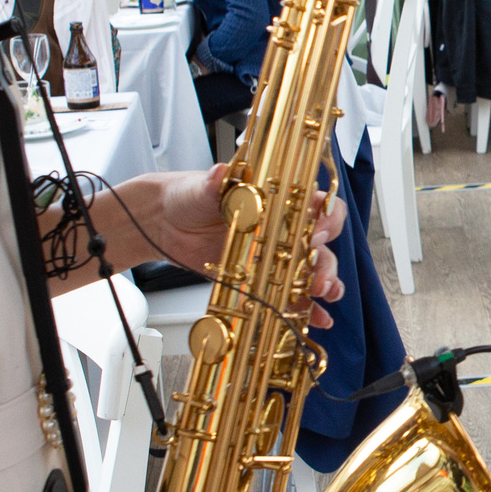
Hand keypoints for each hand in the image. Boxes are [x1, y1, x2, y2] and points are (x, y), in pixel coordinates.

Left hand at [140, 169, 343, 324]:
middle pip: (320, 244)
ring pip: (311, 271)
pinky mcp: (261, 279)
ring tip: (324, 293)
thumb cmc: (190, 197)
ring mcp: (274, 256)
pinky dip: (306, 308)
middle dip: (326, 261)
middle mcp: (282, 228)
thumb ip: (215, 184)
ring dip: (324, 283)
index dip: (325, 217)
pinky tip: (317, 318)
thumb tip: (220, 173)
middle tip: (319, 275)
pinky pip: (289, 295)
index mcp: (277, 200)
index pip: (315, 205)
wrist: (164, 222)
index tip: (317, 231)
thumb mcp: (202, 187)